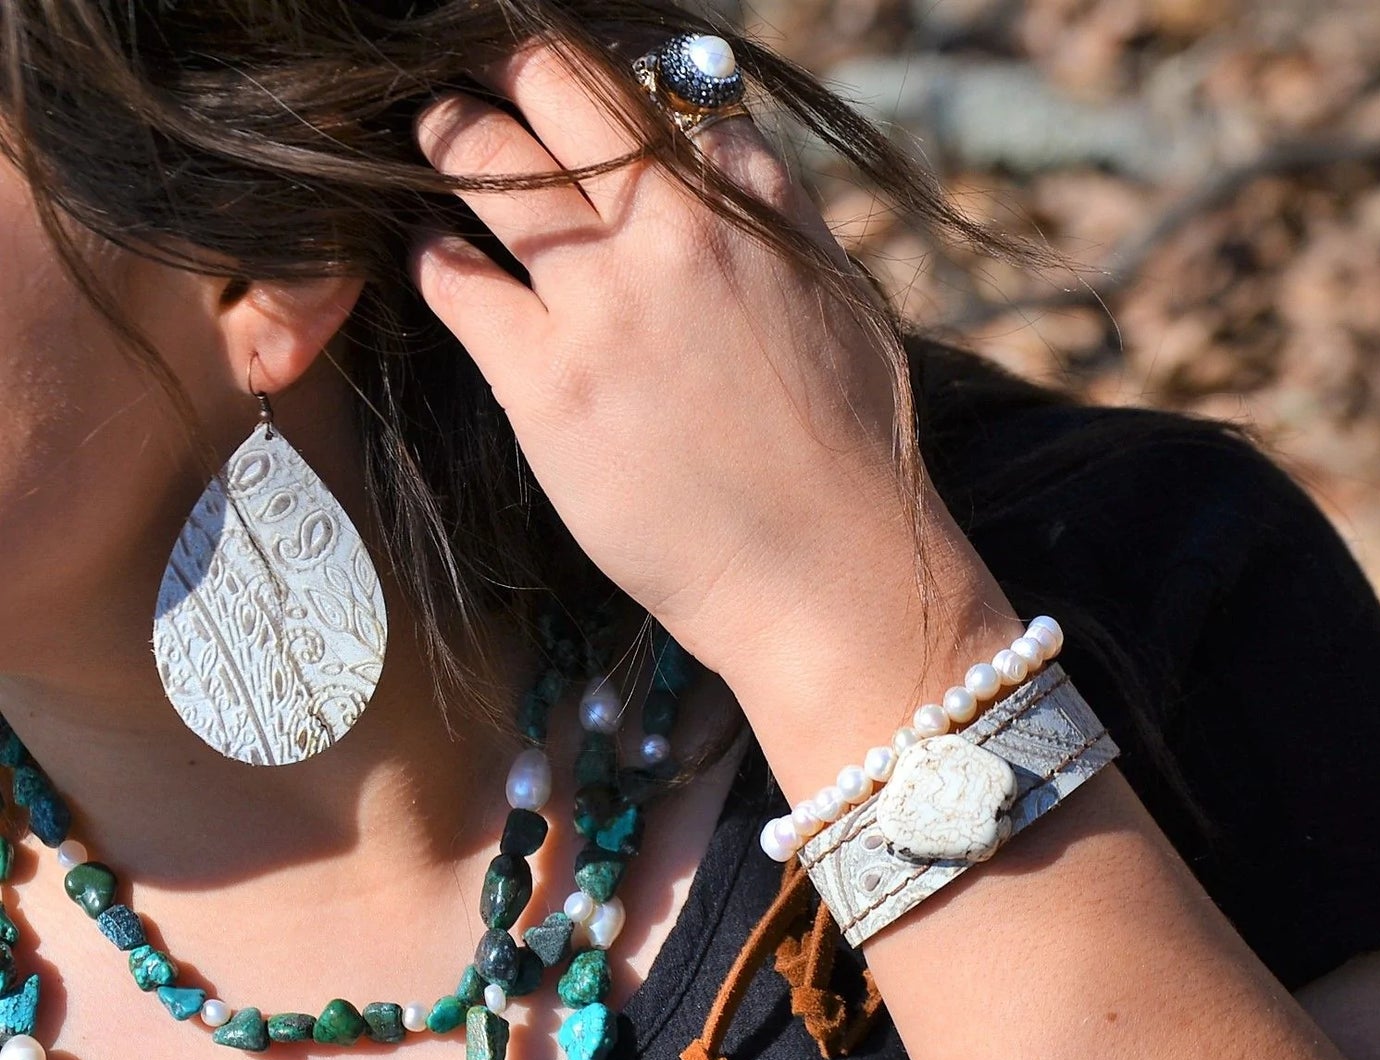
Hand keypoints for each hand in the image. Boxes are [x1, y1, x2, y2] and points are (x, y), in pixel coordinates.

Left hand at [412, 40, 941, 679]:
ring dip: (449, 136)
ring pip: (483, 162)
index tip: (549, 78)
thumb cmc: (845, 447)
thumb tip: (709, 131)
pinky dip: (435, 254)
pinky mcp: (548, 383)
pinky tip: (438, 258)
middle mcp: (672, 227)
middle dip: (498, 68)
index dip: (581, 69)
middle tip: (468, 77)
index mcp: (745, 198)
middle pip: (549, 83)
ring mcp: (604, 302)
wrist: (823, 573)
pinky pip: (456, 279)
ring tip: (437, 138)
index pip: (641, 78)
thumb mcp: (833, 293)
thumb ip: (768, 201)